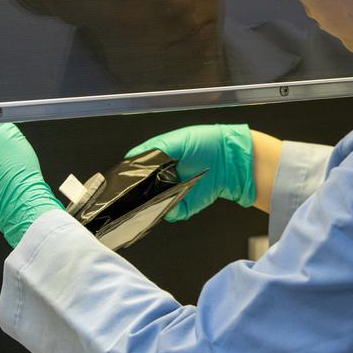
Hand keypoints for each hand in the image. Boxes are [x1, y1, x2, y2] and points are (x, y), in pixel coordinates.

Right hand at [125, 124, 254, 220]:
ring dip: (152, 203)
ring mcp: (172, 193)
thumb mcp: (175, 140)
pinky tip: (171, 201)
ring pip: (153, 205)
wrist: (230, 159)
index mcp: (158, 161)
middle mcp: (162, 179)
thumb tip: (131, 158)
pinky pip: (170, 212)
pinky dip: (169, 210)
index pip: (135, 171)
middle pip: (141, 191)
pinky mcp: (184, 205)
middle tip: (137, 189)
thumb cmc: (206, 143)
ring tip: (158, 193)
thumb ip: (153, 149)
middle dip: (137, 193)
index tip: (122, 178)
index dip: (128, 175)